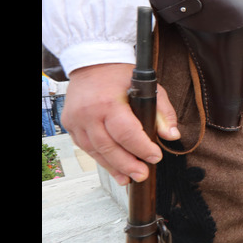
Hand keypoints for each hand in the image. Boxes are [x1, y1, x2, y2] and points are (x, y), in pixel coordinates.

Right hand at [61, 63, 179, 185]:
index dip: (141, 148)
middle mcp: (89, 113)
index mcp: (109, 102)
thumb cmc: (120, 75)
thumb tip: (172, 135)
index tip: (155, 157)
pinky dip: (101, 159)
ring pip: (95, 151)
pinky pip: (86, 148)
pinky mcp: (70, 125)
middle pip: (109, 147)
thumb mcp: (149, 88)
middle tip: (142, 175)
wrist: (92, 64)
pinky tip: (113, 168)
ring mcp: (76, 120)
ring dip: (113, 167)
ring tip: (128, 177)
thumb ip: (163, 112)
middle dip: (127, 165)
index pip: (126, 133)